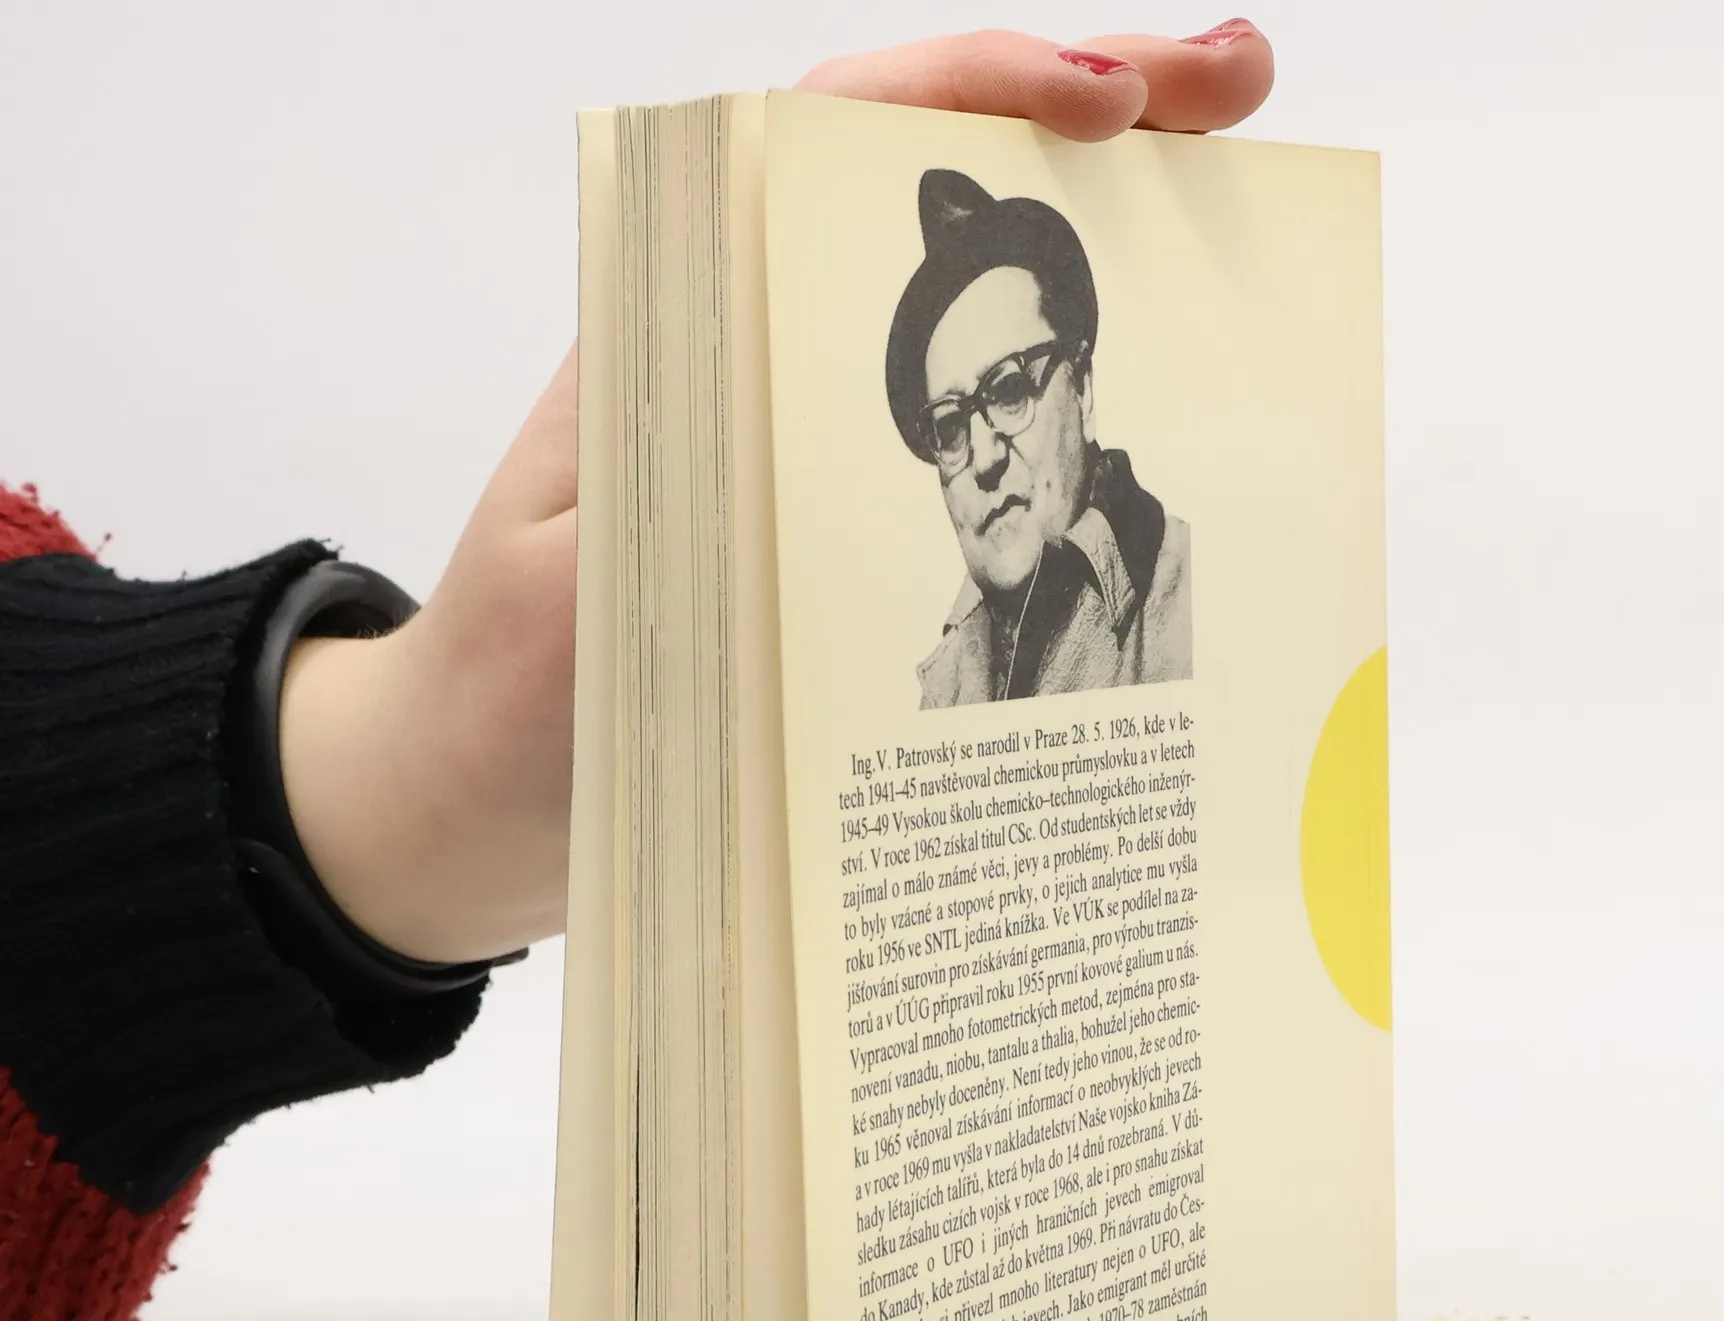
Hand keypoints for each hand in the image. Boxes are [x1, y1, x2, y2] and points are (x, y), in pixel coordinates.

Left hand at [279, 22, 1274, 964]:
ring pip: (955, 304)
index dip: (970, 90)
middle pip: (919, 192)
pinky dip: (1056, 402)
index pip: (818, 143)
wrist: (462, 806)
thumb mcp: (585, 624)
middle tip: (1237, 92)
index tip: (1110, 97)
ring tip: (1239, 209)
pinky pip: (954, 437)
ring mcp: (787, 439)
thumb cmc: (502, 718)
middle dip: (1086, 123)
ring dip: (1093, 248)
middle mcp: (739, 361)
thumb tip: (850, 461)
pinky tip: (1154, 397)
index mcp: (669, 343)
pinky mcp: (817, 522)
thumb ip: (689, 535)